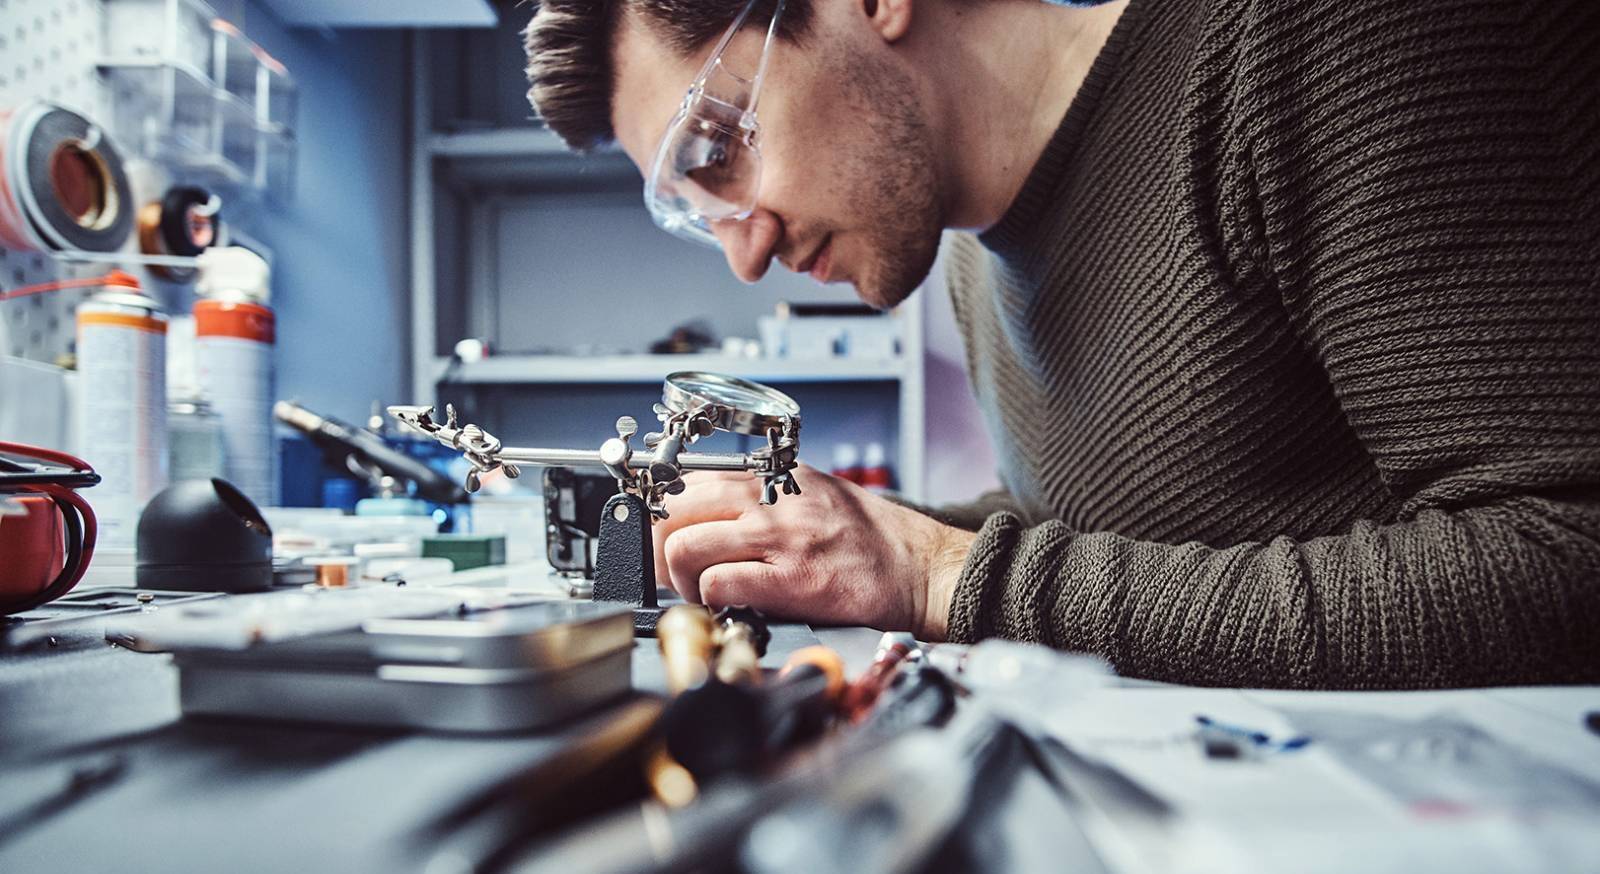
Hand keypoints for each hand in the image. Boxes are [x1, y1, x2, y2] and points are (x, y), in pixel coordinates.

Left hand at [650, 465, 975, 638]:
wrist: (918, 566)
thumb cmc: (869, 536)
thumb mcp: (812, 494)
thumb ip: (763, 498)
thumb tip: (709, 514)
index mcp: (774, 477)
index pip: (691, 482)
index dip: (664, 513)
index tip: (658, 534)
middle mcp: (772, 501)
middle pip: (676, 510)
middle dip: (658, 544)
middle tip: (667, 569)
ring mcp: (779, 540)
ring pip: (686, 547)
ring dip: (679, 577)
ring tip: (697, 592)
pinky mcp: (791, 581)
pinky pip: (719, 585)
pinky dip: (708, 600)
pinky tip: (724, 606)